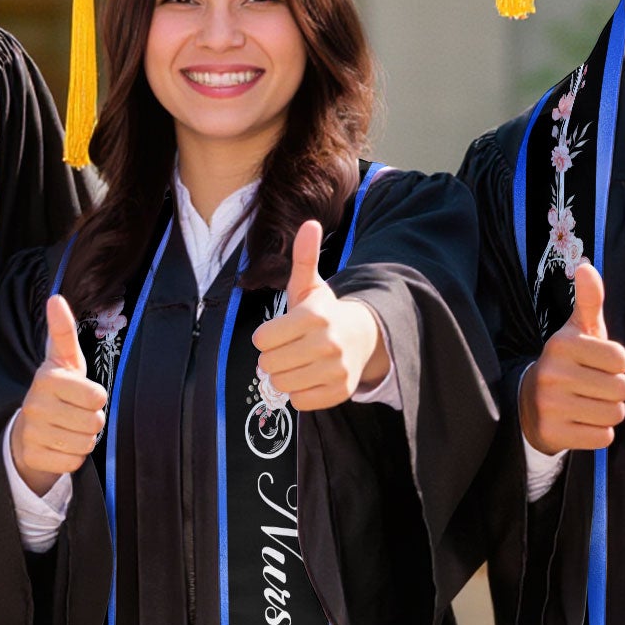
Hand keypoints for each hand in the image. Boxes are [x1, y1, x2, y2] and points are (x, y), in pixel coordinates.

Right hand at [9, 294, 107, 495]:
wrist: (28, 430)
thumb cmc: (57, 390)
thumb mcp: (64, 360)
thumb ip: (63, 331)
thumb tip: (56, 298)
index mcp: (47, 378)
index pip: (97, 396)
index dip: (96, 398)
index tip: (83, 393)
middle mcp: (35, 404)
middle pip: (94, 423)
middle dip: (92, 421)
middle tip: (76, 414)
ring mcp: (31, 432)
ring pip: (85, 444)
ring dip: (84, 439)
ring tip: (69, 429)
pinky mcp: (33, 456)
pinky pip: (73, 462)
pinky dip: (73, 457)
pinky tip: (60, 445)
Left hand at [249, 219, 386, 410]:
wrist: (362, 337)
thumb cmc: (324, 312)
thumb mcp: (310, 285)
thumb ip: (304, 257)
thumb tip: (310, 223)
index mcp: (315, 316)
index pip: (262, 340)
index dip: (265, 337)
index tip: (278, 332)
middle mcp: (328, 344)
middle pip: (269, 365)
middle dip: (272, 358)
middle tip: (288, 349)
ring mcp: (336, 370)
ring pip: (282, 385)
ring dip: (284, 376)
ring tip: (298, 362)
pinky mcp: (340, 392)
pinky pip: (299, 401)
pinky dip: (299, 392)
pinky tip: (309, 376)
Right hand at [519, 261, 624, 451]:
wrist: (529, 403)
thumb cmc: (567, 363)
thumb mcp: (577, 330)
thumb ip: (588, 300)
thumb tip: (586, 266)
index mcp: (562, 344)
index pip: (622, 360)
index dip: (617, 365)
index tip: (598, 364)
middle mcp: (552, 373)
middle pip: (622, 389)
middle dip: (614, 391)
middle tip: (593, 387)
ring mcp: (550, 405)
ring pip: (614, 414)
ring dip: (608, 412)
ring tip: (588, 404)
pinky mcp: (552, 433)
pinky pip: (602, 437)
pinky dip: (598, 433)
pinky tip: (581, 422)